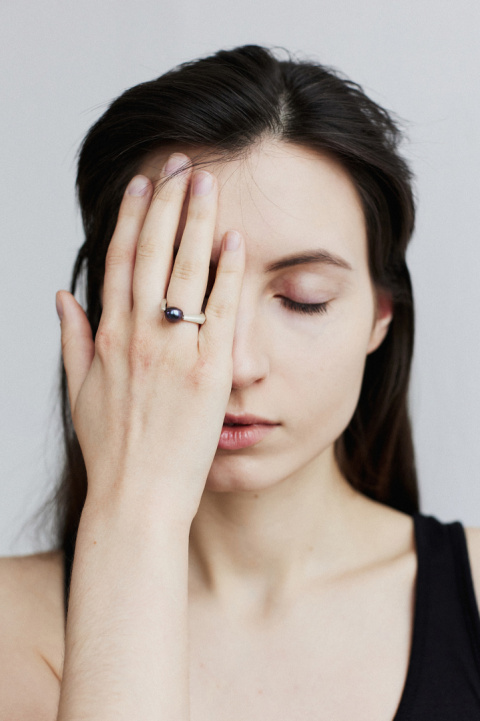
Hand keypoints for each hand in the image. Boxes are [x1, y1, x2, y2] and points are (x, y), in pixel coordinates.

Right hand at [56, 153, 244, 523]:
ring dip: (197, 221)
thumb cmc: (112, 452)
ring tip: (208, 181)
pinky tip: (235, 240)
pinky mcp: (209, 373)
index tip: (144, 183)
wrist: (137, 500)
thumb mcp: (80, 392)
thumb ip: (71, 339)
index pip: (120, 261)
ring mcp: (174, 353)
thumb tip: (61, 295)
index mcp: (108, 338)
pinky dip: (228, 274)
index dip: (133, 217)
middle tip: (181, 162)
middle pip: (153, 253)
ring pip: (185, 271)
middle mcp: (138, 336)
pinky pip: (221, 312)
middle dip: (167, 202)